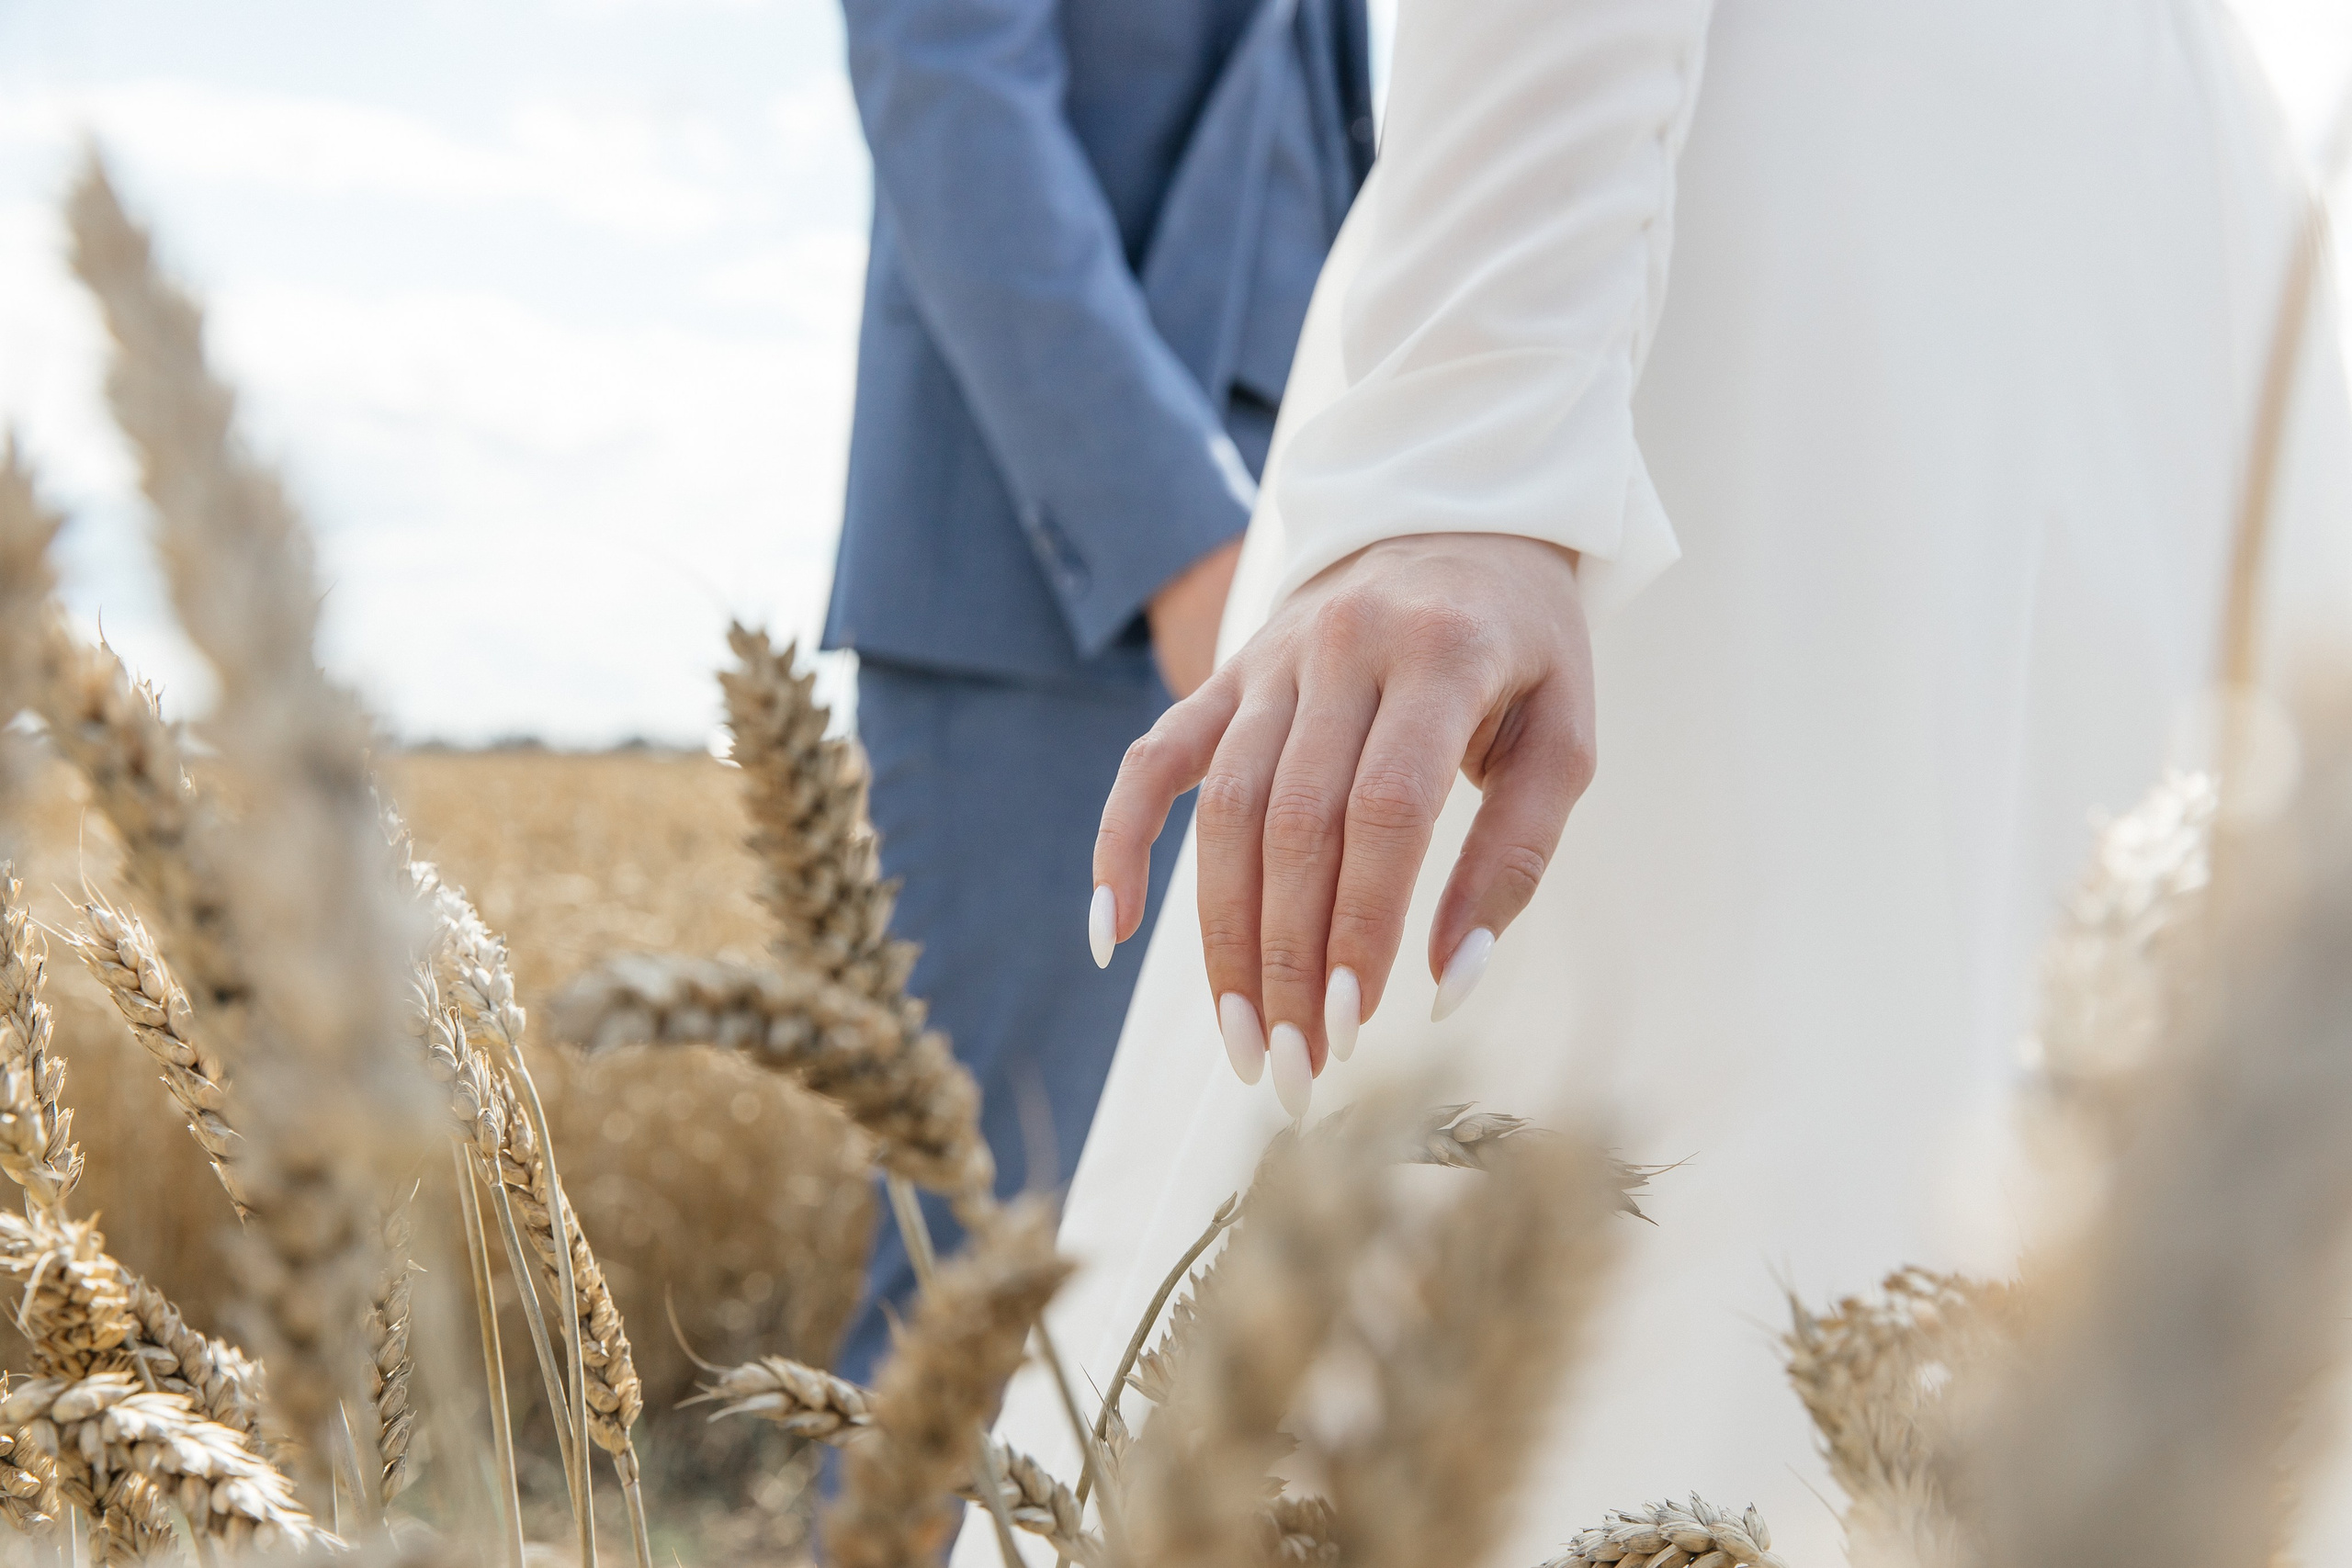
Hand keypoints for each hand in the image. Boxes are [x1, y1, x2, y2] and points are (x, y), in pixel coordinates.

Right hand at [1092, 533, 1594, 1112]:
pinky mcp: (1226, 675)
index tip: (1356, 1025)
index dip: (1362, 922)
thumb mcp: (1564, 738)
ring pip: (1221, 810)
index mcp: (1442, 655)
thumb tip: (1449, 984)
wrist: (1460, 520)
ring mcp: (1271, 659)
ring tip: (1241, 1038)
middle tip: (1295, 1066)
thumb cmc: (1524, 654)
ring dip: (1221, 935)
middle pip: (1291, 823)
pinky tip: (1110, 934)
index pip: (1384, 809)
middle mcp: (1342, 648)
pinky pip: (1151, 761)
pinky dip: (1121, 844)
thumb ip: (1516, 857)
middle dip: (1288, 959)